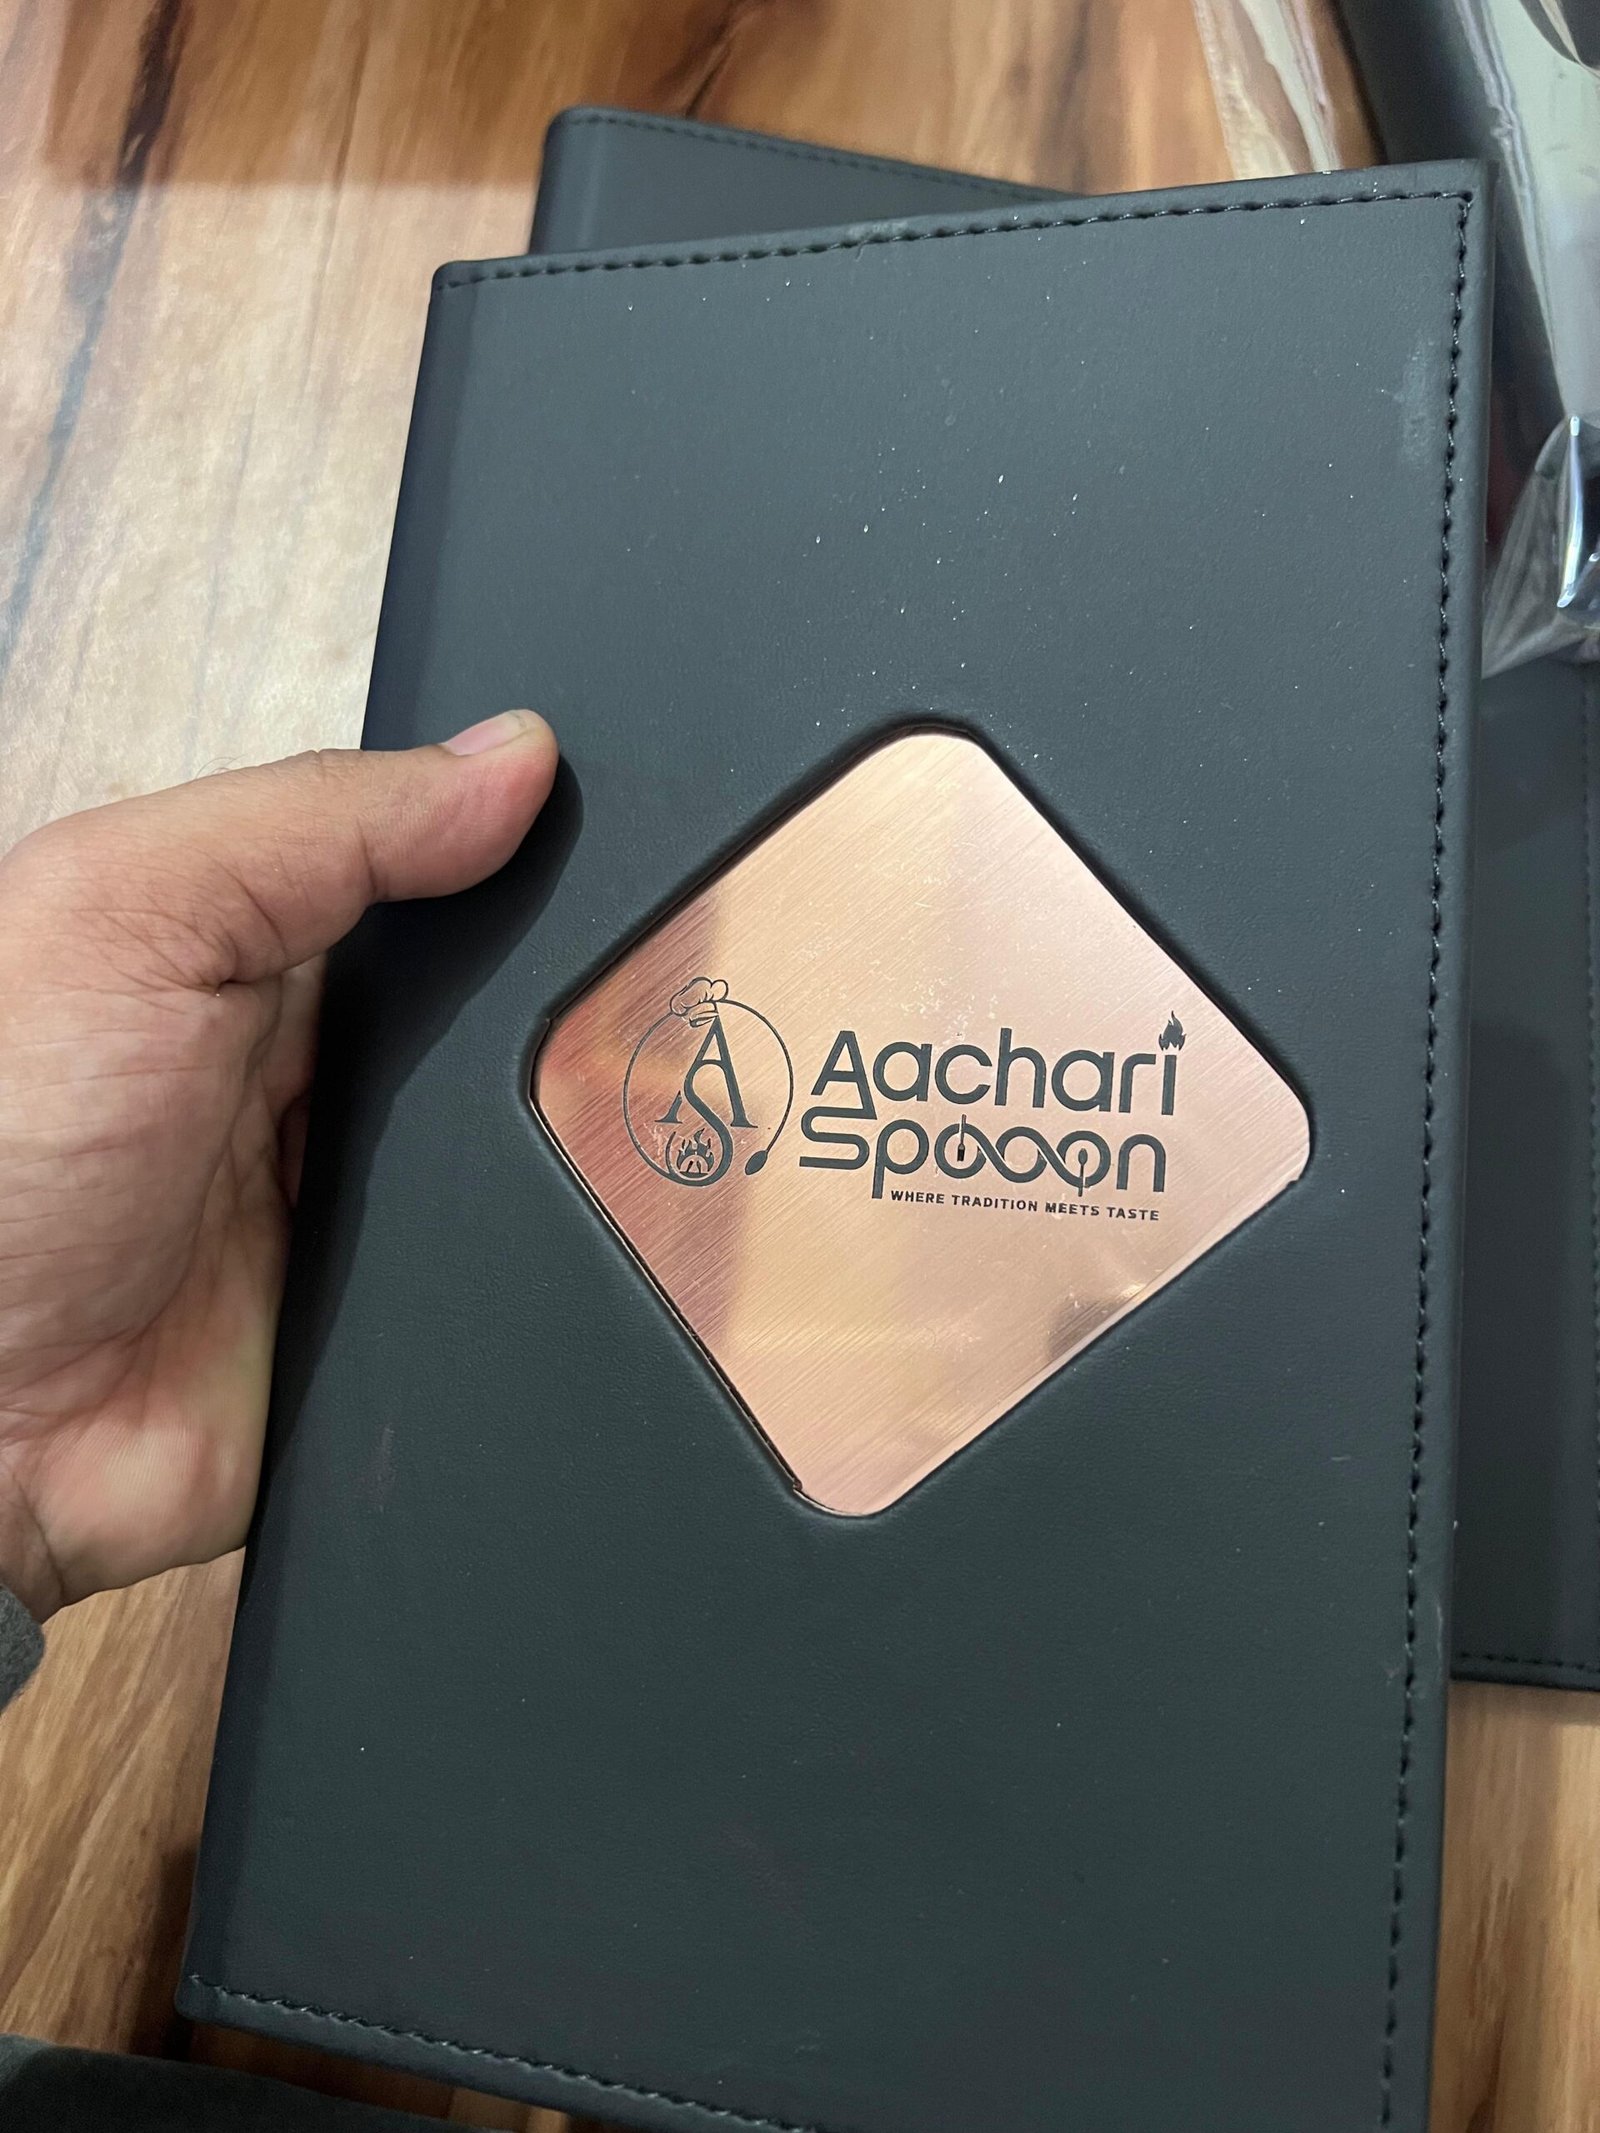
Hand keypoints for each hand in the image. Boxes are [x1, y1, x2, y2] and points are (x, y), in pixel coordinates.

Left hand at [0, 712, 557, 1619]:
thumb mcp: (129, 911)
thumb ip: (318, 823)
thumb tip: (512, 761)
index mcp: (247, 936)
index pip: (432, 857)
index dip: (523, 840)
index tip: (606, 831)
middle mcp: (311, 1060)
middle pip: (506, 997)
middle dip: (566, 994)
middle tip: (619, 989)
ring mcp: (361, 1190)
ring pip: (536, 1129)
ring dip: (571, 1125)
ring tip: (609, 1111)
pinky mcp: (400, 1310)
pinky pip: (521, 1263)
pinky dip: (560, 1246)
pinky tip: (587, 1218)